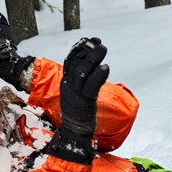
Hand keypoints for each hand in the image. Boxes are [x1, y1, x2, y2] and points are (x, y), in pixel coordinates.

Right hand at [47, 37, 109, 163]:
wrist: (75, 132)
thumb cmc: (79, 112)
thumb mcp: (78, 92)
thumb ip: (84, 79)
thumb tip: (94, 65)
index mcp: (66, 82)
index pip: (70, 60)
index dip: (80, 48)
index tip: (90, 40)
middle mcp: (68, 86)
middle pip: (76, 63)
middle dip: (87, 50)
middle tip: (99, 42)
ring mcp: (75, 94)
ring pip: (82, 72)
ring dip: (93, 58)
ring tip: (103, 48)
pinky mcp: (84, 102)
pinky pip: (91, 86)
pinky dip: (98, 76)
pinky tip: (105, 67)